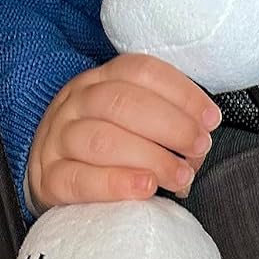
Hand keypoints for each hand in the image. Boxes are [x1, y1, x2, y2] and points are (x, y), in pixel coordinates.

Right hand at [26, 53, 221, 212]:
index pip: (141, 71)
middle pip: (123, 102)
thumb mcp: (130, 119)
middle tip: (199, 147)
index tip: (210, 118)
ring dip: (151, 157)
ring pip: (102, 140)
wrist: (52, 173)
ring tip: (180, 176)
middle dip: (172, 125)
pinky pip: (79, 179)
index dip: (182, 92)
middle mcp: (76, 102)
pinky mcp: (48, 178)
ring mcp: (57, 139)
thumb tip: (202, 135)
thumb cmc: (107, 145)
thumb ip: (164, 120)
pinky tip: (145, 187)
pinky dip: (117, 183)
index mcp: (100, 79)